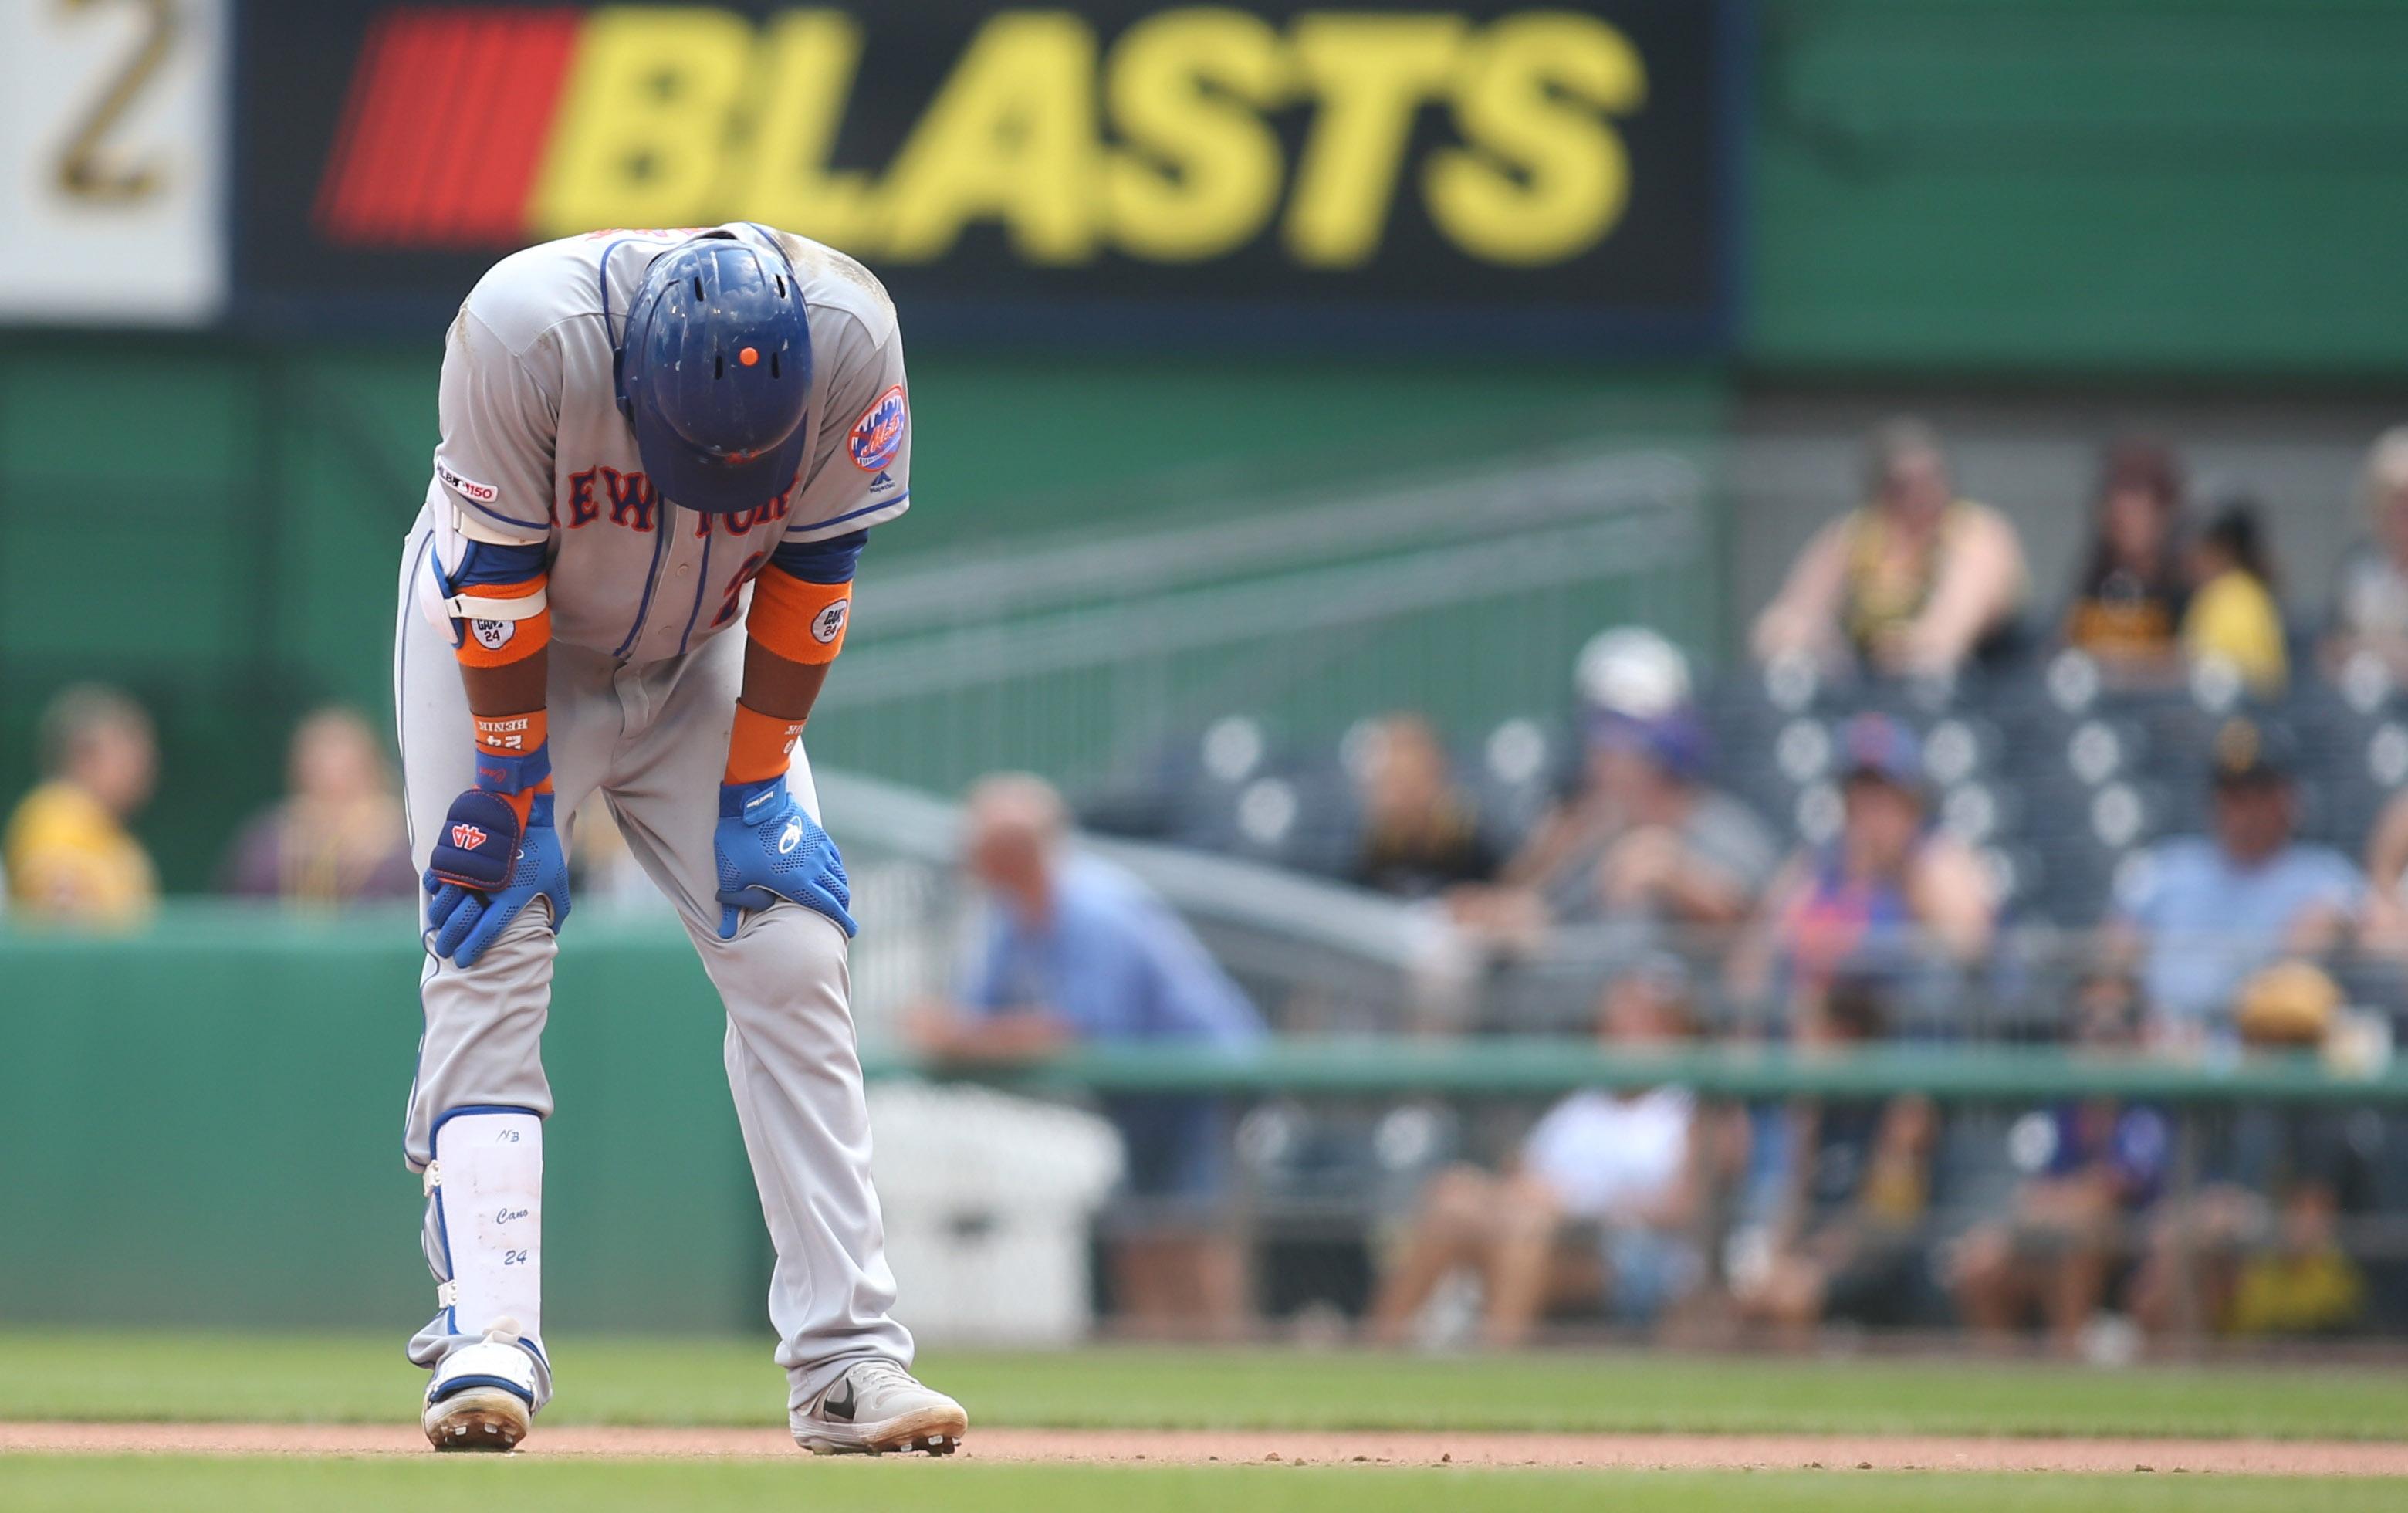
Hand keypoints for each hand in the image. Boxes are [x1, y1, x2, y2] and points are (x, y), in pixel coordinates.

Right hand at [423, 790, 570, 967]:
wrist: (520, 807)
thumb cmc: (542, 845)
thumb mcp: (557, 877)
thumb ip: (558, 905)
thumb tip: (556, 927)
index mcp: (510, 898)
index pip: (487, 932)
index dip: (473, 949)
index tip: (463, 962)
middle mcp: (485, 888)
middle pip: (459, 924)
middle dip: (449, 942)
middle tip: (443, 951)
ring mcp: (467, 871)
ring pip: (442, 904)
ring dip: (438, 919)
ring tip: (436, 929)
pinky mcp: (455, 855)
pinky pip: (436, 877)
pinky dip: (433, 889)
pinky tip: (435, 897)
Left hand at [714, 776, 854, 940]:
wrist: (752, 803)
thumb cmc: (738, 841)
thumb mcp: (731, 877)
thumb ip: (732, 907)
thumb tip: (727, 933)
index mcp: (796, 882)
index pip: (827, 907)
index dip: (841, 921)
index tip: (849, 932)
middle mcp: (814, 867)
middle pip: (839, 893)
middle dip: (844, 910)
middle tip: (846, 923)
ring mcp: (818, 849)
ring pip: (839, 875)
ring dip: (842, 891)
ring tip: (840, 901)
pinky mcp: (817, 834)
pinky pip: (834, 857)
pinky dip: (838, 870)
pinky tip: (835, 874)